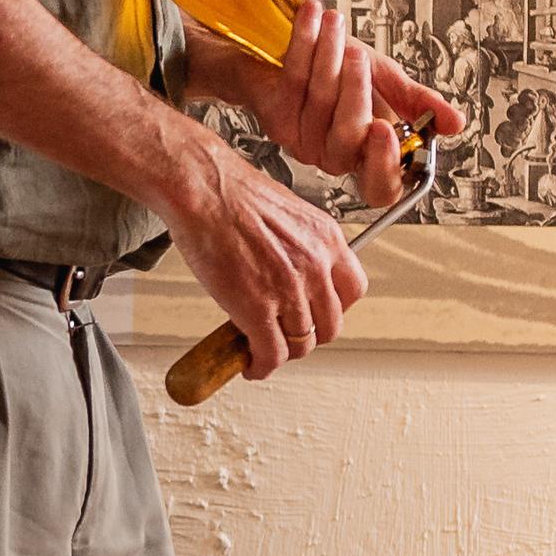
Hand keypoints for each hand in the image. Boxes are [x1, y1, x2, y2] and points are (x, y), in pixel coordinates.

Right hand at [161, 139, 367, 377]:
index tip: (317, 314)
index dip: (334, 310)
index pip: (353, 291)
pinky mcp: (257, 309)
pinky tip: (251, 364)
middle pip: (330, 325)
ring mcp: (289, 290)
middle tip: (287, 335)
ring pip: (301, 343)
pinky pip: (270, 353)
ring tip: (263, 350)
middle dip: (309, 336)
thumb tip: (291, 271)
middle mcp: (316, 266)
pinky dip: (261, 366)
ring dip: (282, 352)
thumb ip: (299, 245)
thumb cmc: (230, 192)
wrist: (202, 189)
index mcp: (327, 239)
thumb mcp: (287, 212)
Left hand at [232, 4, 465, 206]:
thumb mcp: (390, 85)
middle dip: (355, 89)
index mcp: (370, 157)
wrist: (290, 55)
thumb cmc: (342, 72)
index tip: (386, 129)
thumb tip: (456, 122)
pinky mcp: (275, 121)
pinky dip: (304, 44)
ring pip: (319, 102)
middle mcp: (336, 157)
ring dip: (329, 55)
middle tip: (360, 56)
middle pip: (347, 137)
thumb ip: (422, 105)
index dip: (384, 164)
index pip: (380, 186)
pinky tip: (312, 20)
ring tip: (335, 24)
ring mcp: (302, 143)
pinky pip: (293, 82)